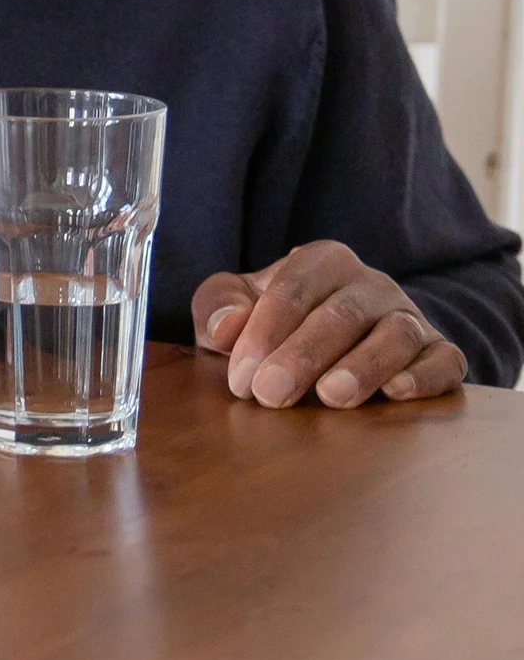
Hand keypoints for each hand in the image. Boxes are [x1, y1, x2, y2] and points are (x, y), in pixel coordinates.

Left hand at [192, 240, 465, 407]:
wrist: (329, 347)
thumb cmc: (273, 326)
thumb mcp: (235, 309)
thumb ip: (217, 307)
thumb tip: (225, 326)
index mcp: (321, 262)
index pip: (293, 288)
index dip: (264, 332)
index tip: (241, 379)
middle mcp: (371, 284)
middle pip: (340, 313)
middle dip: (302, 355)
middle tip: (270, 394)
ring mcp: (409, 317)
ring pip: (395, 334)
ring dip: (363, 366)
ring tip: (332, 397)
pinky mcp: (438, 352)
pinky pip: (444, 359)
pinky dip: (425, 375)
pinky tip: (396, 393)